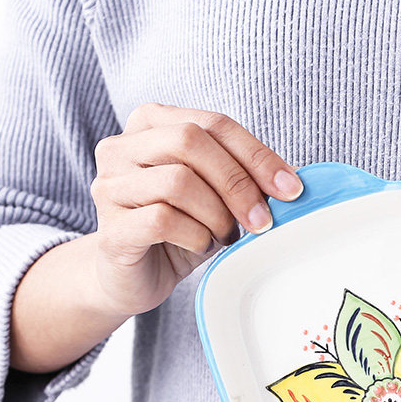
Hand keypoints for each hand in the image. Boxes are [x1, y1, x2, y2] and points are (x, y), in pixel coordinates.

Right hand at [89, 102, 302, 316]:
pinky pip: (162, 220)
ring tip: (225, 235)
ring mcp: (109, 186)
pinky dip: (196, 236)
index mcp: (151, 124)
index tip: (291, 189)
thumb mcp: (216, 197)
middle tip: (262, 221)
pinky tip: (202, 246)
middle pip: (190, 141)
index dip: (257, 155)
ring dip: (217, 214)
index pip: (214, 123)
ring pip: (177, 181)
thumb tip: (291, 181)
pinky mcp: (111, 228)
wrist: (132, 278)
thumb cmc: (179, 231)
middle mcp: (121, 147)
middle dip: (238, 184)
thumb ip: (243, 178)